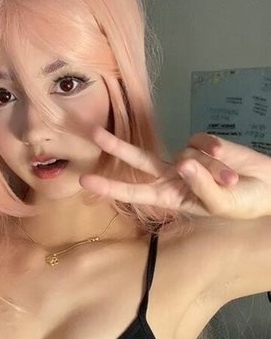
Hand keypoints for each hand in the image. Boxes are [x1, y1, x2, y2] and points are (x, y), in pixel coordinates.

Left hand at [79, 126, 270, 219]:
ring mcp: (187, 158)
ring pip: (185, 154)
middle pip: (139, 160)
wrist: (266, 187)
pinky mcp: (202, 144)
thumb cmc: (241, 203)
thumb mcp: (222, 205)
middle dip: (118, 147)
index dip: (111, 188)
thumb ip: (202, 187)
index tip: (86, 182)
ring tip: (232, 180)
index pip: (135, 193)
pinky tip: (229, 161)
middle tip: (94, 134)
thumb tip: (183, 163)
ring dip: (211, 168)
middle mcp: (173, 176)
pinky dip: (216, 152)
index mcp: (171, 197)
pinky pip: (202, 142)